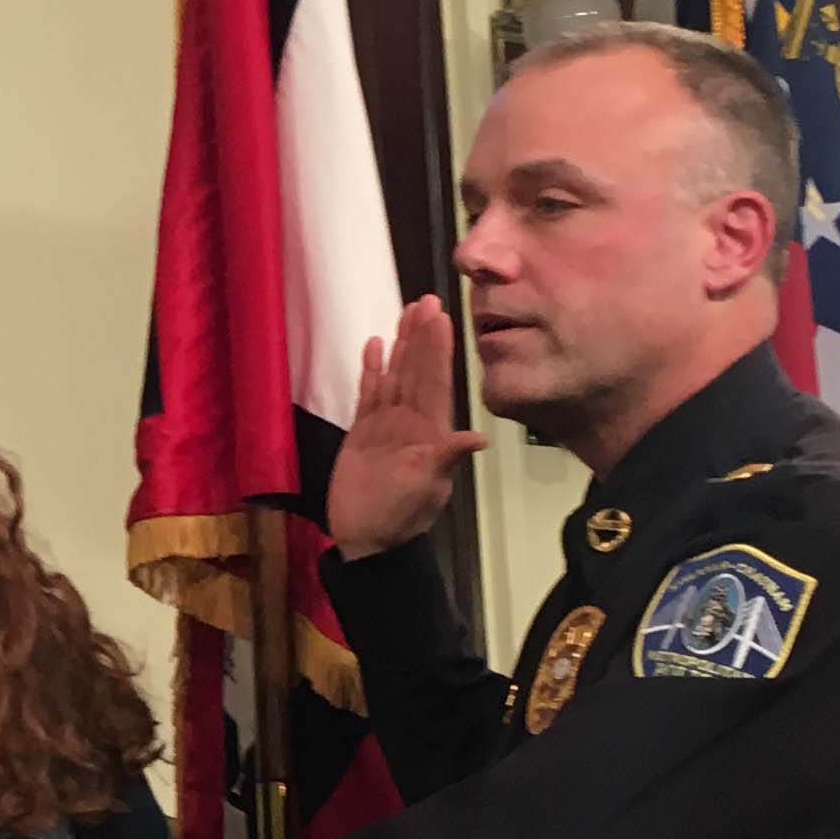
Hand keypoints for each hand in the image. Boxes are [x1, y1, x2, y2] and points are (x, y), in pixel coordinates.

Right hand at [327, 295, 487, 560]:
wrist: (367, 539)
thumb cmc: (399, 515)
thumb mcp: (428, 488)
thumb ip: (447, 459)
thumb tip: (477, 438)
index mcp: (430, 429)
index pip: (435, 380)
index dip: (438, 349)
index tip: (442, 316)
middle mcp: (411, 420)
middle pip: (417, 369)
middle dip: (422, 336)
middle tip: (427, 299)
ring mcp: (386, 424)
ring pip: (395, 375)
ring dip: (401, 344)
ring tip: (405, 311)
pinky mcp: (362, 431)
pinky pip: (369, 393)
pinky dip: (372, 370)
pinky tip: (374, 345)